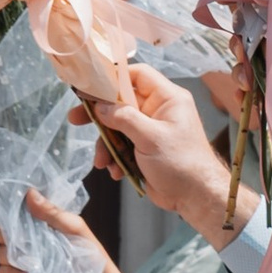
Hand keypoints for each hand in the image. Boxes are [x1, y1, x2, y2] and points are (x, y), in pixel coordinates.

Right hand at [0, 191, 151, 272]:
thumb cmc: (96, 265)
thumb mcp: (78, 233)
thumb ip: (54, 214)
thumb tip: (29, 195)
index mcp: (46, 228)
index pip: (16, 216)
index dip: (9, 215)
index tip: (10, 219)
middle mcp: (34, 246)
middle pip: (4, 236)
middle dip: (7, 239)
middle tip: (22, 243)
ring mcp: (28, 267)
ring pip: (2, 258)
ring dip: (11, 260)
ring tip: (31, 265)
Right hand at [91, 63, 247, 243]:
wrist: (195, 196)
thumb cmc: (181, 163)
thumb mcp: (150, 137)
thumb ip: (124, 118)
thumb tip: (100, 106)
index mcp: (167, 98)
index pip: (137, 75)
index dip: (114, 78)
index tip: (91, 86)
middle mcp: (158, 110)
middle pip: (122, 102)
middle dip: (100, 115)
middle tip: (76, 119)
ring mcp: (150, 130)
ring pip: (118, 127)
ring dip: (107, 145)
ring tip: (102, 162)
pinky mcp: (144, 149)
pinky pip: (122, 146)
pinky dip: (115, 158)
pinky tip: (116, 171)